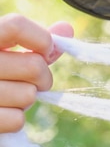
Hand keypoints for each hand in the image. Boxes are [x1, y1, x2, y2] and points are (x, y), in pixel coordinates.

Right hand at [0, 14, 72, 132]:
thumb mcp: (5, 52)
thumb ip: (35, 43)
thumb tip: (67, 28)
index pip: (16, 26)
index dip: (42, 39)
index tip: (46, 51)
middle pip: (34, 66)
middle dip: (41, 77)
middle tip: (28, 81)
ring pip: (28, 95)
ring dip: (25, 98)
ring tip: (8, 96)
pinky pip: (16, 120)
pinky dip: (13, 120)